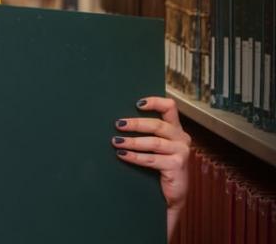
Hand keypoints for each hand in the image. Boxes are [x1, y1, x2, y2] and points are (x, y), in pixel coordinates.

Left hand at [112, 97, 190, 239]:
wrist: (169, 196)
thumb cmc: (158, 168)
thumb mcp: (154, 147)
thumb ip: (145, 134)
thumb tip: (119, 122)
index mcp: (175, 129)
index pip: (170, 108)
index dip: (155, 102)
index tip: (137, 103)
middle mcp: (181, 138)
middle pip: (158, 125)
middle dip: (136, 124)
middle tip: (118, 124)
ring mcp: (181, 152)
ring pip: (154, 142)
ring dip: (133, 141)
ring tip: (116, 142)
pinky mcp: (177, 166)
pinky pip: (153, 159)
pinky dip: (135, 157)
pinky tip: (122, 154)